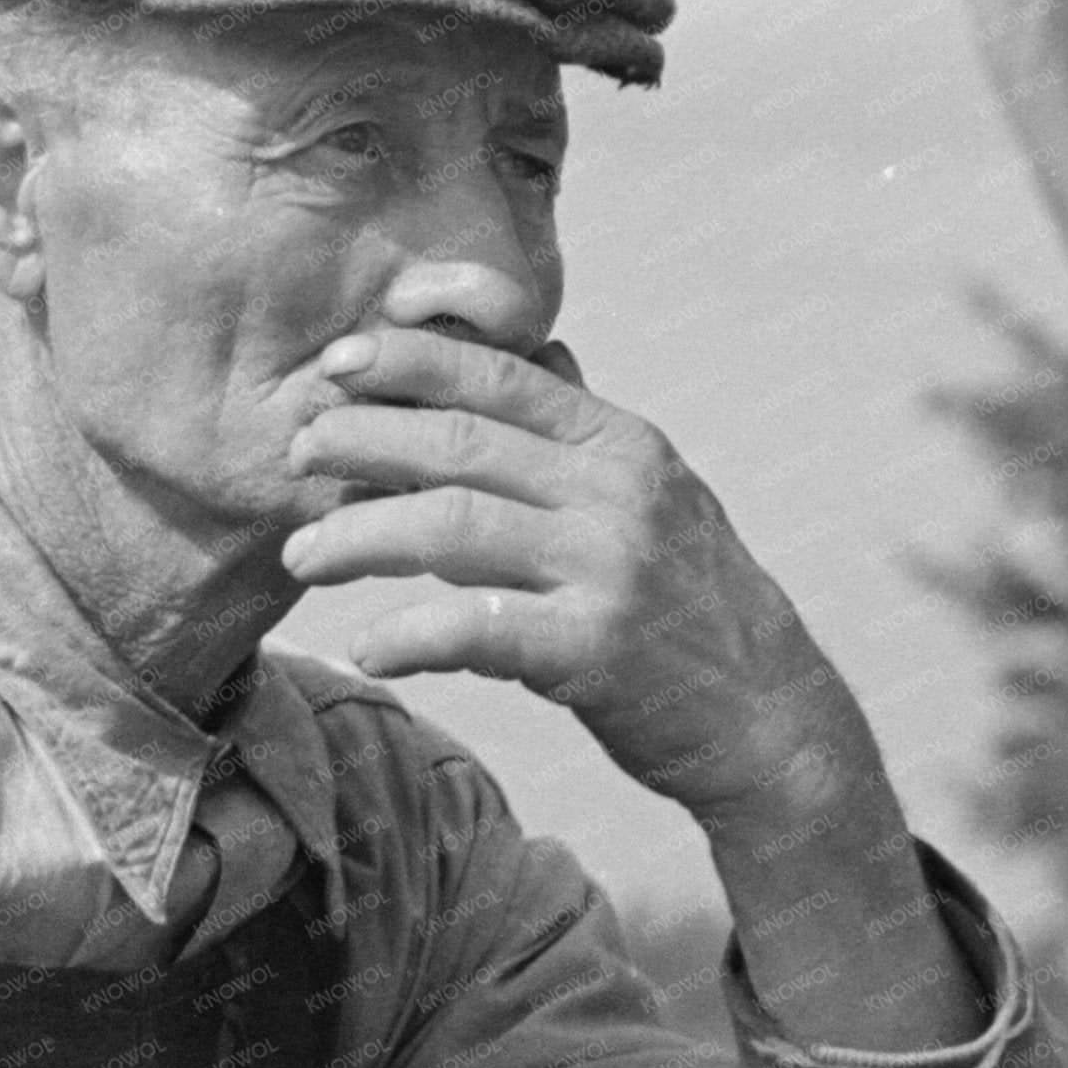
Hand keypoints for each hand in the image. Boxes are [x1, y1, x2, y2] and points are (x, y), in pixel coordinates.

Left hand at [278, 328, 877, 824]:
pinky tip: (366, 647)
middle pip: (460, 444)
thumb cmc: (688, 601)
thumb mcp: (649, 494)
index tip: (336, 361)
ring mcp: (610, 570)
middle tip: (296, 453)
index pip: (503, 375)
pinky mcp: (598, 652)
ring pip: (453, 528)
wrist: (771, 719)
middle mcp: (617, 494)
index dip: (412, 360)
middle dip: (362, 439)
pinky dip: (410, 635)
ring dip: (359, 536)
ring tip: (300, 556)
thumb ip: (580, 429)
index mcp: (622, 444)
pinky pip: (478, 630)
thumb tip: (530, 348)